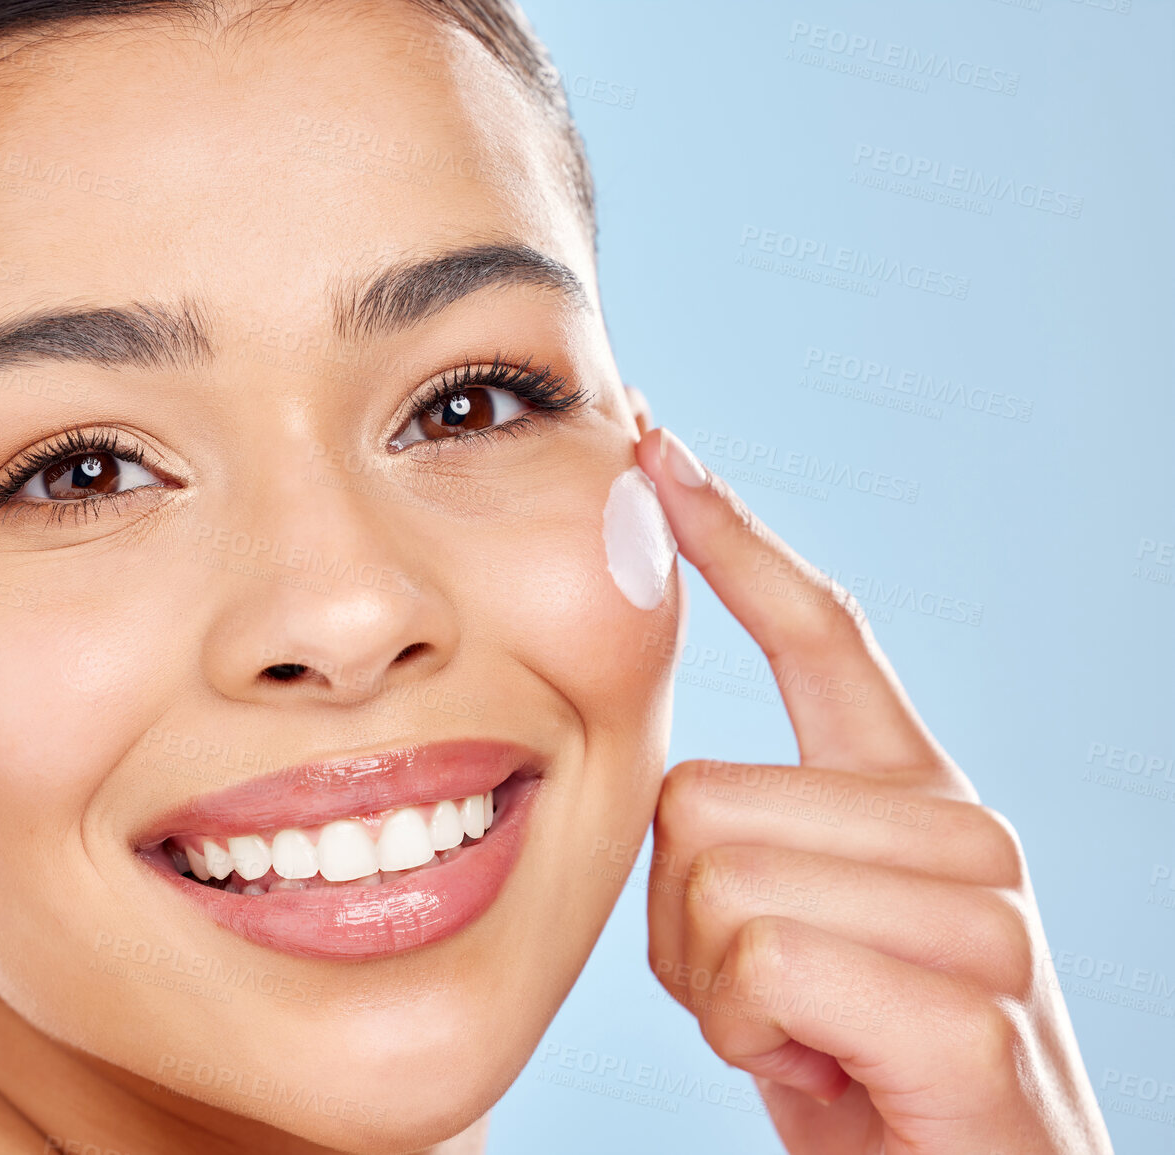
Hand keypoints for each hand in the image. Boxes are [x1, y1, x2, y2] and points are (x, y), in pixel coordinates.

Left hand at [636, 428, 1112, 1153]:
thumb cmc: (859, 1072)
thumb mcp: (788, 939)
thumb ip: (748, 846)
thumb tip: (660, 780)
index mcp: (916, 800)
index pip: (823, 633)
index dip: (735, 537)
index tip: (660, 448)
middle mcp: (964, 830)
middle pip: (695, 798)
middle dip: (684, 922)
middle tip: (767, 996)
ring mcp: (982, 914)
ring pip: (714, 882)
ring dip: (714, 988)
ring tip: (800, 1032)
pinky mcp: (972, 1010)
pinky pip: (762, 959)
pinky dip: (750, 1034)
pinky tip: (820, 1069)